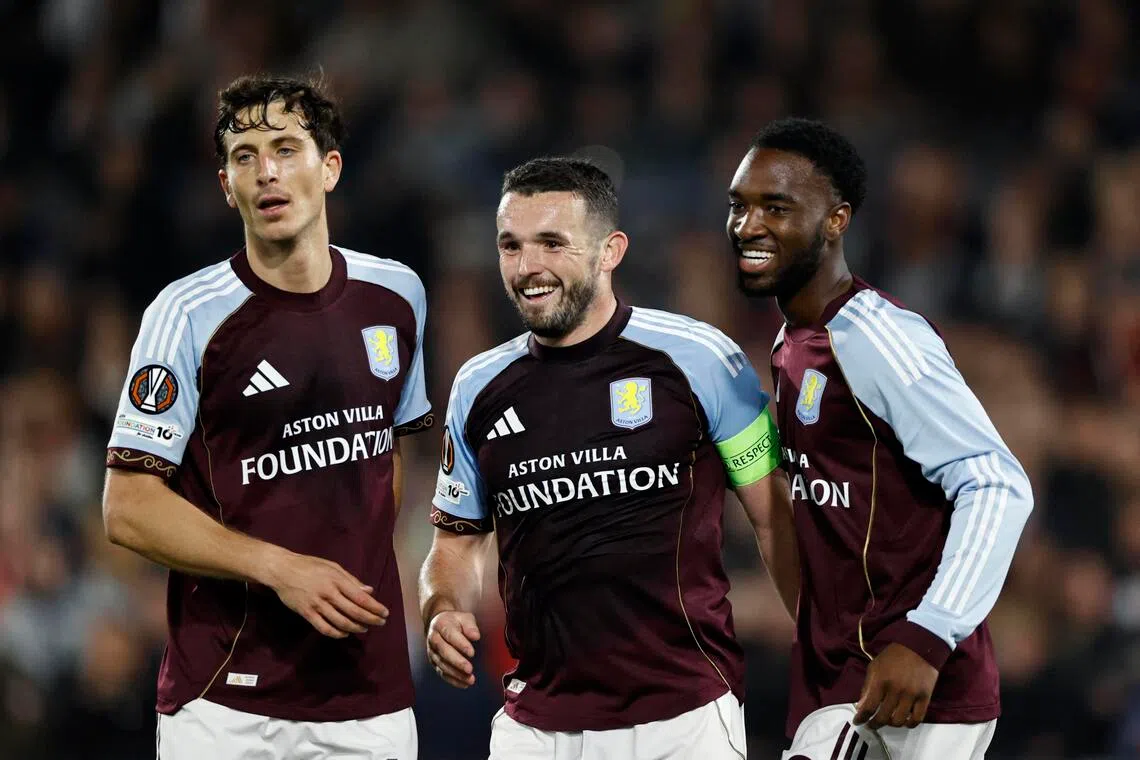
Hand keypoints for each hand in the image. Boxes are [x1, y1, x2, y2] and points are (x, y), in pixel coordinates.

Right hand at [266, 551, 388, 638]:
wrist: (282, 570)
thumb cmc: (309, 565)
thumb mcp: (332, 566)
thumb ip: (351, 579)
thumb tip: (369, 591)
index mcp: (337, 580)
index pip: (360, 598)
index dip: (375, 607)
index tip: (385, 613)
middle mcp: (328, 593)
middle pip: (354, 612)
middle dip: (370, 619)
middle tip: (381, 623)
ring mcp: (317, 605)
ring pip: (341, 622)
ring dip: (356, 627)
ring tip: (365, 628)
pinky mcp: (306, 613)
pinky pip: (324, 628)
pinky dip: (337, 633)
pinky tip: (345, 633)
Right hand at [426, 610, 480, 688]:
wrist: (439, 624)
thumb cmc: (455, 621)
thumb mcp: (464, 618)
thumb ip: (470, 626)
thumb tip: (476, 636)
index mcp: (441, 625)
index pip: (450, 634)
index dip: (460, 644)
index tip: (472, 652)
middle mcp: (434, 639)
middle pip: (444, 652)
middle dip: (457, 662)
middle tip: (469, 669)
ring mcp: (432, 652)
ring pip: (442, 664)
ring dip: (456, 674)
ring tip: (470, 679)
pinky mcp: (434, 662)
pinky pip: (442, 673)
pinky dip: (453, 680)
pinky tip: (464, 684)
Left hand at [853, 643, 938, 729]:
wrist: (919, 647)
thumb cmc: (894, 656)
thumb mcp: (875, 666)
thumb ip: (867, 686)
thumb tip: (860, 706)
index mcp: (880, 681)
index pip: (868, 707)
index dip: (861, 718)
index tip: (858, 722)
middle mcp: (895, 690)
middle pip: (883, 717)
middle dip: (875, 724)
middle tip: (872, 725)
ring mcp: (911, 695)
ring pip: (899, 721)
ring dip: (891, 724)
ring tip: (888, 721)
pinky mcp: (925, 697)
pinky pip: (917, 718)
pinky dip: (909, 724)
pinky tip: (904, 721)